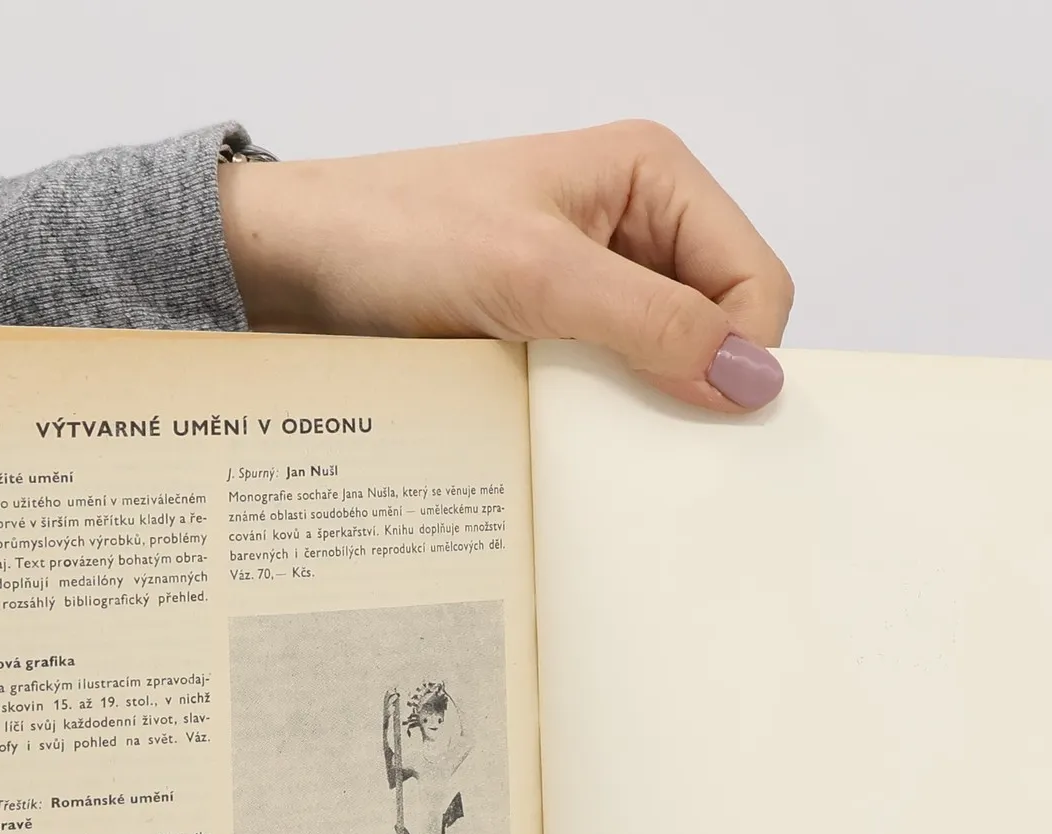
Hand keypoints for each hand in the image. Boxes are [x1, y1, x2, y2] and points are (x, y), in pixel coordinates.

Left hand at [218, 121, 793, 411]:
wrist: (294, 264)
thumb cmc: (398, 235)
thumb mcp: (540, 277)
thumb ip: (654, 324)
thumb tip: (755, 380)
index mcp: (653, 176)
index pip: (756, 280)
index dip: (743, 353)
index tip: (702, 416)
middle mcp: (636, 225)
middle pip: (721, 326)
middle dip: (699, 385)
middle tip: (650, 440)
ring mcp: (595, 282)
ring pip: (669, 366)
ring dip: (646, 409)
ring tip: (597, 436)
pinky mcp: (555, 331)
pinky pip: (613, 387)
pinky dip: (602, 419)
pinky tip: (571, 438)